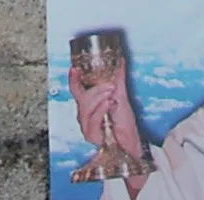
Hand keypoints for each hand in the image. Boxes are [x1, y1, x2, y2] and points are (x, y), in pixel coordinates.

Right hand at [69, 60, 147, 180]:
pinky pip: (93, 119)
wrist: (130, 143)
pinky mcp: (92, 135)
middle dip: (96, 89)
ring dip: (99, 98)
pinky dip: (101, 109)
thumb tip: (120, 61)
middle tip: (110, 86)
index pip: (77, 90)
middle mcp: (85, 115)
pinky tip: (109, 104)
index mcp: (89, 104)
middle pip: (82, 97)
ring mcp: (87, 126)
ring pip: (86, 107)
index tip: (74, 69)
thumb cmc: (124, 123)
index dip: (73, 79)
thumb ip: (118, 79)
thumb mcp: (121, 96)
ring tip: (111, 95)